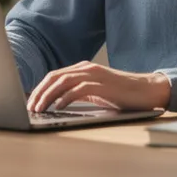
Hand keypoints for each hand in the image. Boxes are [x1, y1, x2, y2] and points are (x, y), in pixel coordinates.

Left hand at [27, 61, 170, 112]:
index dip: (40, 88)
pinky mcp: (102, 84)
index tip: (31, 101)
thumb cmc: (121, 94)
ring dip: (48, 96)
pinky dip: (65, 98)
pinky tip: (58, 108)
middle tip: (30, 107)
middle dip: (39, 92)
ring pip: (63, 82)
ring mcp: (94, 75)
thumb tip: (56, 102)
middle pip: (54, 77)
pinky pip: (78, 90)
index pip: (54, 76)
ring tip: (40, 109)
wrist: (147, 90)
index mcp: (83, 68)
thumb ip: (78, 92)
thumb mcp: (95, 92)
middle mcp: (86, 68)